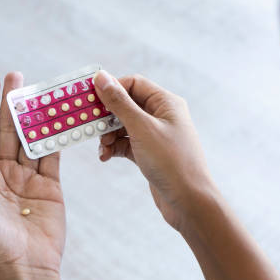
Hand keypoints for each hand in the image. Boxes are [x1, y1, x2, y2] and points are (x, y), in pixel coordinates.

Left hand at [0, 72, 65, 279]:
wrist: (22, 268)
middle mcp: (5, 173)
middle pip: (9, 130)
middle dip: (13, 103)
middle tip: (18, 75)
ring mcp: (29, 179)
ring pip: (32, 139)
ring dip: (36, 115)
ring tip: (40, 90)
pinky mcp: (51, 187)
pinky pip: (52, 155)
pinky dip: (56, 136)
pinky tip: (58, 117)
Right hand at [94, 70, 216, 231]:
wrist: (188, 201)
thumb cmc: (171, 161)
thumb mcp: (141, 128)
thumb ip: (120, 102)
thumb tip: (101, 77)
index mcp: (166, 103)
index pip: (133, 84)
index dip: (111, 89)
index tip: (90, 99)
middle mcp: (162, 116)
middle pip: (127, 105)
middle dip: (107, 116)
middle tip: (91, 126)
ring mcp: (156, 135)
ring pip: (124, 126)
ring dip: (108, 134)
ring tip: (102, 147)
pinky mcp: (150, 153)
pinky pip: (126, 143)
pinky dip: (114, 147)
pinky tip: (106, 156)